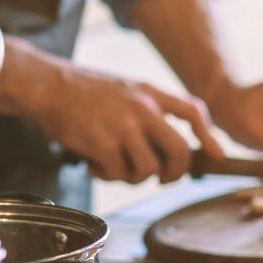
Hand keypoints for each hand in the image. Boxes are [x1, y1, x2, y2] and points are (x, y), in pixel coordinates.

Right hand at [31, 62, 225, 183]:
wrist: (46, 84)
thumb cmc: (79, 89)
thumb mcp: (123, 88)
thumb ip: (145, 108)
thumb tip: (161, 142)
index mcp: (149, 92)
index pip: (192, 111)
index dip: (209, 135)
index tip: (215, 154)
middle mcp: (143, 108)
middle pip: (180, 151)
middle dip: (174, 173)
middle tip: (160, 178)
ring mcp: (125, 127)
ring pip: (149, 170)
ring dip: (131, 176)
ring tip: (112, 166)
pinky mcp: (104, 144)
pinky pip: (118, 174)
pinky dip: (105, 175)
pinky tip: (92, 164)